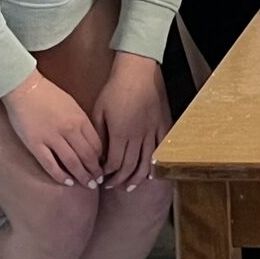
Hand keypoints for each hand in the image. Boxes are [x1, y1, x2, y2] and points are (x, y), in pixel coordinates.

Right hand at [3, 70, 104, 188]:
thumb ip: (82, 122)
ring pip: (72, 162)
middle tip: (98, 180)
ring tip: (87, 184)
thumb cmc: (49, 94)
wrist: (25, 88)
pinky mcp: (35, 144)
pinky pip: (50, 164)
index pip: (97, 144)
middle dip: (95, 171)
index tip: (104, 166)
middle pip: (87, 156)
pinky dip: (60, 175)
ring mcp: (52, 138)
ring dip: (82, 176)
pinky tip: (67, 182)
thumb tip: (90, 140)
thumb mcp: (72, 105)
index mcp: (80, 119)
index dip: (102, 158)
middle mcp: (69, 130)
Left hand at [92, 55, 169, 189]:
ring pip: (146, 162)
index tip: (100, 176)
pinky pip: (161, 149)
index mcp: (120, 133)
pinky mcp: (162, 125)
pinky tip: (150, 172)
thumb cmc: (114, 89)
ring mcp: (152, 131)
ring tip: (129, 186)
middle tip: (111, 185)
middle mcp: (138, 136)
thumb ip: (99, 136)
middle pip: (129, 167)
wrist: (136, 72)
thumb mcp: (98, 112)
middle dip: (119, 180)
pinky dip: (155, 163)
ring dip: (137, 178)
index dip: (106, 173)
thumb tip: (97, 155)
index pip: (113, 163)